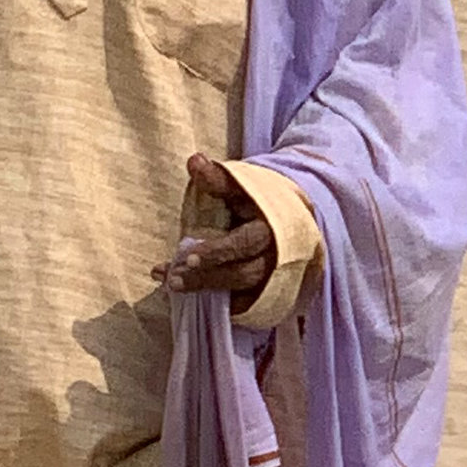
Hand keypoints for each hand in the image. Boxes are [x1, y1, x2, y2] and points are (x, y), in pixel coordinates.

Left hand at [154, 152, 277, 309]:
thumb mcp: (243, 186)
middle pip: (241, 273)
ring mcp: (275, 280)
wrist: (295, 221)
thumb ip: (218, 178)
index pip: (243, 243)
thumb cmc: (261, 202)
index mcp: (273, 228)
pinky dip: (220, 305)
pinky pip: (246, 306)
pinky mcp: (269, 294)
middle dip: (206, 276)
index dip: (216, 252)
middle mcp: (277, 258)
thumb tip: (194, 160)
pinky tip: (192, 301)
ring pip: (242, 291)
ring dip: (206, 289)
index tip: (186, 256)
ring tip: (171, 285)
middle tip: (172, 278)